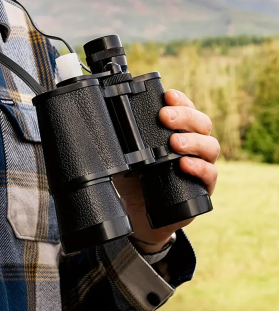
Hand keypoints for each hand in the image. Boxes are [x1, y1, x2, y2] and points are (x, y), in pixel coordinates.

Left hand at [113, 89, 219, 253]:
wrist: (139, 215)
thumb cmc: (134, 181)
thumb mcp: (124, 156)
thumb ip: (119, 138)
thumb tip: (100, 118)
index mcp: (177, 133)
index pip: (186, 110)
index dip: (181, 100)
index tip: (167, 95)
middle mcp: (192, 146)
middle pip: (202, 123)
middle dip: (185, 116)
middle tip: (165, 117)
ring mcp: (200, 165)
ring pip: (210, 146)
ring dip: (193, 140)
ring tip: (174, 143)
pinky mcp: (202, 188)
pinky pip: (210, 175)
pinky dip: (200, 168)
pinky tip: (185, 164)